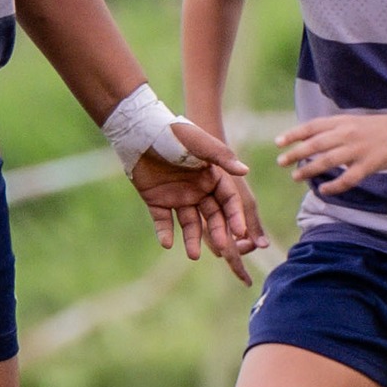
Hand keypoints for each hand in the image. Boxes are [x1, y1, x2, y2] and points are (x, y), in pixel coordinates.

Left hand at [130, 121, 264, 282]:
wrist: (141, 131)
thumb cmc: (175, 133)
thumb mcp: (201, 143)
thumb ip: (222, 157)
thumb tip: (245, 171)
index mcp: (211, 177)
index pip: (228, 200)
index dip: (235, 216)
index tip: (240, 232)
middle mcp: (197, 190)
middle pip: (212, 216)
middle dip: (217, 232)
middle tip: (222, 248)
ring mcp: (177, 197)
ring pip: (189, 224)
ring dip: (192, 239)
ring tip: (193, 255)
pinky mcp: (156, 202)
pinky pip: (163, 221)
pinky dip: (164, 233)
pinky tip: (167, 243)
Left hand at [276, 110, 386, 193]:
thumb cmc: (374, 127)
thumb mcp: (351, 121)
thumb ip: (331, 130)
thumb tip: (306, 140)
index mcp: (341, 121)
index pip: (312, 127)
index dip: (294, 134)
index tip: (278, 143)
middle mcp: (347, 134)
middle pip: (316, 144)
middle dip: (296, 153)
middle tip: (281, 162)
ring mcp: (358, 150)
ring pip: (328, 161)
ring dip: (309, 170)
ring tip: (296, 177)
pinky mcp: (369, 165)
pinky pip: (348, 179)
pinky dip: (334, 186)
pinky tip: (324, 190)